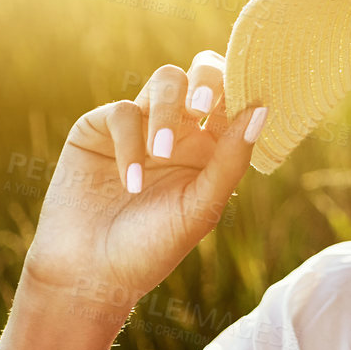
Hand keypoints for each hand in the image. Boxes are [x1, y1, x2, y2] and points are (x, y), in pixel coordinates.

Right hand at [19, 53, 266, 325]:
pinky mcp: (99, 128)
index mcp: (211, 146)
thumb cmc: (151, 249)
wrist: (88, 277)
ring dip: (167, 112)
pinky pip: (123, 112)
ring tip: (160, 153)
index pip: (234, 96)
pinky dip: (129, 142)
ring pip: (166, 80)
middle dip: (206, 79)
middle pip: (202, 72)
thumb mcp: (200, 208)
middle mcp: (179, 129)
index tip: (247, 97)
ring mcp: (140, 124)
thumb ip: (231, 159)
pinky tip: (131, 181)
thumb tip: (262, 109)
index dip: (243, 86)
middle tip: (202, 105)